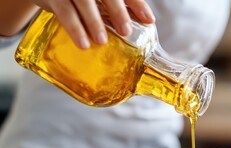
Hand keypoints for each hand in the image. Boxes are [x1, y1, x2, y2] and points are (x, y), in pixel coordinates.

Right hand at [33, 0, 155, 48]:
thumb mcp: (103, 0)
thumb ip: (124, 6)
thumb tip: (147, 20)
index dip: (137, 4)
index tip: (149, 20)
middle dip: (117, 11)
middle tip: (126, 31)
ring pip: (83, 1)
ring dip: (93, 21)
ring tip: (102, 41)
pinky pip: (64, 11)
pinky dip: (74, 28)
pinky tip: (83, 43)